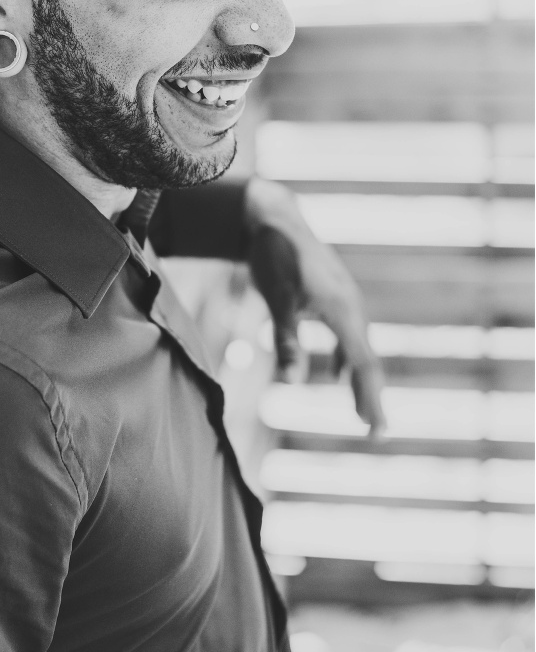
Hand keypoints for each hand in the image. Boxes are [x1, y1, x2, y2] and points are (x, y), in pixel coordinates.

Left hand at [245, 177, 385, 437]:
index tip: (376, 431)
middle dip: (370, 395)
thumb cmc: (275, 258)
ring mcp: (343, 300)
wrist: (274, 219)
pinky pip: (345, 335)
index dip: (370, 398)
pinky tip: (337, 375)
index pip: (363, 364)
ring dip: (359, 380)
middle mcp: (351, 306)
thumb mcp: (277, 300)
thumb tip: (290, 383)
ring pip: (357, 348)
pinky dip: (344, 359)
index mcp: (343, 310)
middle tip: (375, 432)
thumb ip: (285, 341)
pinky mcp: (331, 296)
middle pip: (365, 359)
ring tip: (361, 412)